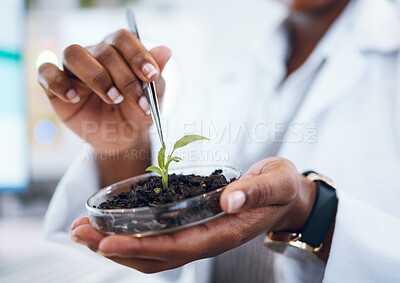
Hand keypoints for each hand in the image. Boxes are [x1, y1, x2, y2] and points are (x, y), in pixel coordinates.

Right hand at [38, 29, 171, 152]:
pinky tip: (74, 97)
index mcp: (119, 52)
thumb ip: (157, 76)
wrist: (122, 140)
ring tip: (112, 98)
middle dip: (124, 78)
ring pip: (74, 53)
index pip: (123, 38)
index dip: (137, 54)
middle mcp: (95, 55)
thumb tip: (165, 50)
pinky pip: (46, 72)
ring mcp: (74, 70)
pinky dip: (58, 81)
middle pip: (104, 50)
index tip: (151, 76)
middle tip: (136, 100)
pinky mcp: (55, 87)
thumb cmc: (136, 113)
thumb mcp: (152, 98)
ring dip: (96, 76)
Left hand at [70, 157, 315, 272]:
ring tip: (84, 232)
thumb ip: (255, 191)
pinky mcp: (192, 224)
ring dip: (117, 243)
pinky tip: (111, 225)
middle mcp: (207, 239)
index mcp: (225, 233)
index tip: (108, 242)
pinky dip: (131, 234)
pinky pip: (158, 238)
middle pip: (156, 255)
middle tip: (80, 235)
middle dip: (116, 248)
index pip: (178, 247)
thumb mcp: (275, 183)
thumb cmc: (280, 188)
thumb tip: (229, 200)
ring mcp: (198, 235)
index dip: (142, 247)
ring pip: (152, 250)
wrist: (284, 195)